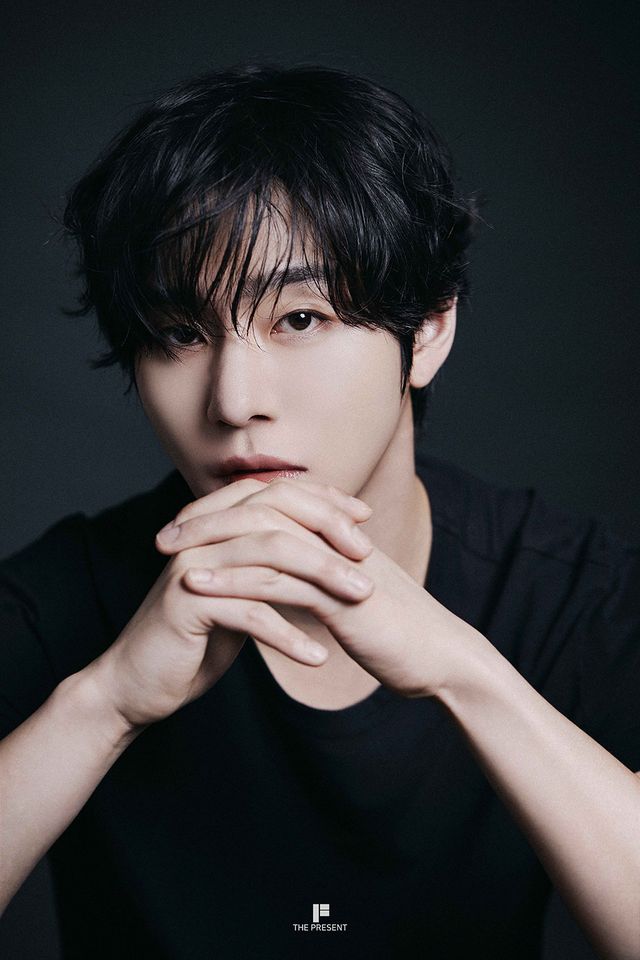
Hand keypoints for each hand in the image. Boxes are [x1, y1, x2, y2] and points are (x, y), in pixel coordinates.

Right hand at [87, 476, 374, 729]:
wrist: (139, 682)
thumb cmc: (197, 637)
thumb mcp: (240, 590)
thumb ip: (268, 563)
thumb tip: (320, 542)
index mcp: (215, 524)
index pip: (276, 493)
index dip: (323, 500)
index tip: (364, 517)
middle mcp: (202, 535)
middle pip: (276, 516)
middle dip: (330, 535)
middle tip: (369, 560)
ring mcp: (192, 565)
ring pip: (271, 558)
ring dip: (323, 580)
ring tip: (361, 601)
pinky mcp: (187, 604)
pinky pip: (251, 613)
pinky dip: (289, 636)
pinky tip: (318, 657)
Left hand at [158, 476, 481, 699]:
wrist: (442, 658)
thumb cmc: (399, 633)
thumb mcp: (354, 597)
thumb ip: (324, 581)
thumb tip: (290, 581)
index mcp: (337, 535)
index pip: (272, 506)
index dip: (227, 512)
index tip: (186, 527)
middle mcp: (335, 539)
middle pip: (261, 511)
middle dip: (208, 519)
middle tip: (165, 535)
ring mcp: (337, 564)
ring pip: (262, 539)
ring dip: (210, 544)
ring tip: (169, 555)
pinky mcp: (338, 596)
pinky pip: (276, 580)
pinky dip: (232, 580)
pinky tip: (198, 586)